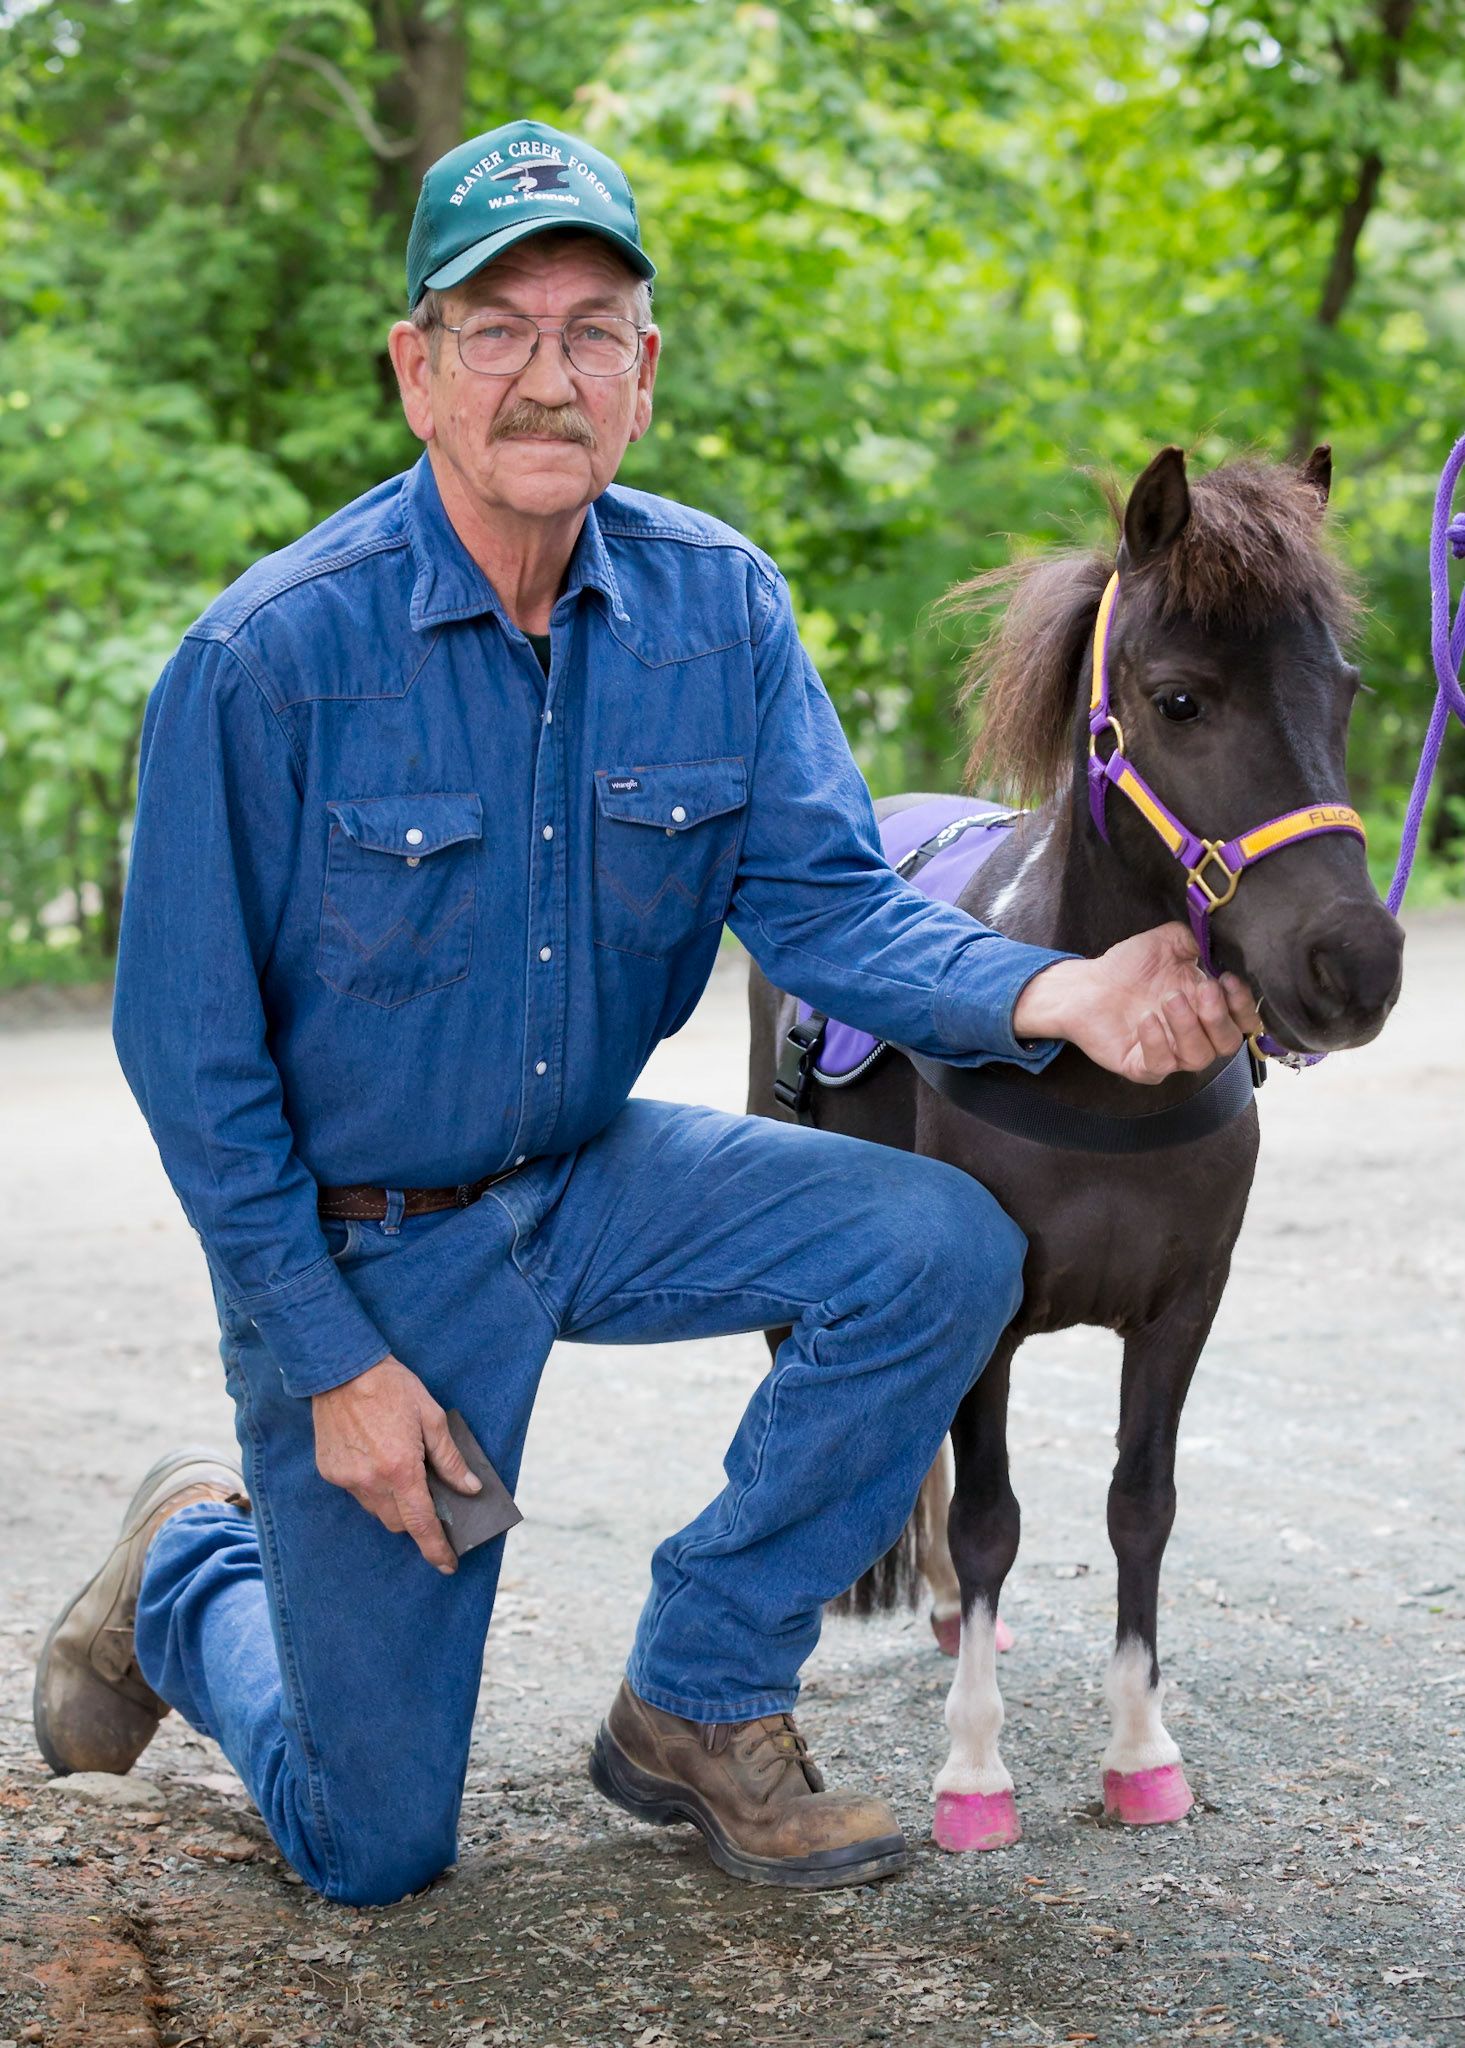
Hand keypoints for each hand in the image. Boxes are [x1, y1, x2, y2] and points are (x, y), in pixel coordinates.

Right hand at [312, 1355, 480, 1572]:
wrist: (341, 1368)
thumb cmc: (392, 1388)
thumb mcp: (431, 1417)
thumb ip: (449, 1458)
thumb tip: (469, 1488)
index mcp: (400, 1469)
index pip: (421, 1523)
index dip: (436, 1548)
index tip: (447, 1564)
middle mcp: (371, 1481)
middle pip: (398, 1522)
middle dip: (415, 1518)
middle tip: (427, 1494)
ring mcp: (347, 1479)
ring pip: (376, 1510)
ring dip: (393, 1502)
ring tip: (400, 1469)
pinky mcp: (330, 1472)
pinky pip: (357, 1493)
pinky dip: (371, 1486)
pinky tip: (376, 1458)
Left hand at [1012, 923, 1263, 1084]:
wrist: (1087, 984)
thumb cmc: (1130, 967)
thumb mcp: (1168, 943)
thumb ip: (1198, 940)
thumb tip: (1221, 939)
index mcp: (1208, 1009)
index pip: (1244, 1020)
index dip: (1243, 1005)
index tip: (1229, 979)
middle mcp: (1195, 1035)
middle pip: (1228, 1043)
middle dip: (1219, 1016)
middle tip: (1203, 988)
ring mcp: (1170, 1054)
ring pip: (1197, 1057)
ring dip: (1188, 1027)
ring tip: (1169, 998)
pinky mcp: (1141, 1067)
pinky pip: (1159, 1067)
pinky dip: (1157, 1044)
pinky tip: (1146, 1019)